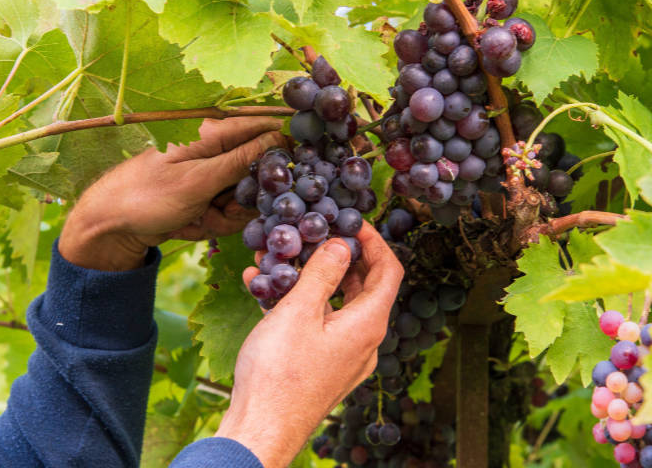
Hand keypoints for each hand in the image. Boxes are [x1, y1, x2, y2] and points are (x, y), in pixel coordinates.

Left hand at [59, 117, 285, 270]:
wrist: (110, 224)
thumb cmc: (147, 196)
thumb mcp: (198, 180)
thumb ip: (241, 160)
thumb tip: (281, 139)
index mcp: (213, 131)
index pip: (266, 130)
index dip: (276, 157)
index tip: (267, 184)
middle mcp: (216, 148)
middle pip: (260, 170)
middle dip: (244, 198)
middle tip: (219, 209)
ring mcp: (213, 172)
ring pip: (246, 195)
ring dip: (226, 214)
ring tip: (198, 217)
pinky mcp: (208, 193)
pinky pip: (229, 209)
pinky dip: (214, 221)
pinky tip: (190, 223)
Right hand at [215, 223, 403, 467]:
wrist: (261, 429)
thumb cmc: (281, 372)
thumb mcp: (300, 310)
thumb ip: (323, 273)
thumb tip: (341, 245)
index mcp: (369, 324)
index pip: (390, 270)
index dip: (375, 241)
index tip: (352, 223)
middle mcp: (365, 341)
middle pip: (364, 286)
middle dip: (338, 256)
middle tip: (315, 235)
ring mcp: (345, 356)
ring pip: (336, 305)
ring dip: (311, 278)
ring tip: (280, 257)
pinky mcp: (323, 366)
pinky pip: (318, 325)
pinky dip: (299, 304)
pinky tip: (264, 288)